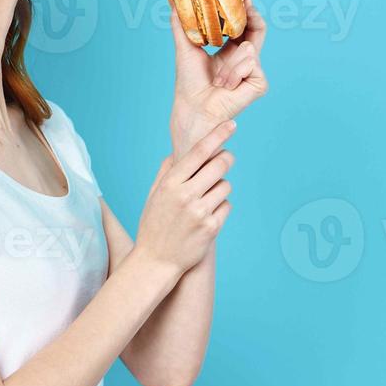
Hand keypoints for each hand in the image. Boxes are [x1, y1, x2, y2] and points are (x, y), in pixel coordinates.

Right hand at [135, 120, 235, 273]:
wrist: (156, 260)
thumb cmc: (153, 225)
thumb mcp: (153, 195)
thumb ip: (166, 172)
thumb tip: (178, 153)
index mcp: (169, 183)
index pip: (198, 152)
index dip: (217, 135)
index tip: (231, 125)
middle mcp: (185, 195)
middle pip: (219, 165)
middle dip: (225, 159)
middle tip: (225, 159)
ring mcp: (200, 212)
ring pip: (225, 186)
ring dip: (220, 187)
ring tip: (206, 197)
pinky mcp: (212, 228)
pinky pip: (226, 206)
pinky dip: (220, 207)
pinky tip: (207, 215)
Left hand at [169, 0, 267, 153]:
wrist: (192, 106)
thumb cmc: (189, 82)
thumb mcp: (186, 47)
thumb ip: (182, 25)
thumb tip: (175, 2)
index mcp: (229, 51)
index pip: (243, 26)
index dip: (243, 9)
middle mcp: (244, 60)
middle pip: (257, 29)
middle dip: (251, 13)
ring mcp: (253, 72)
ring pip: (249, 48)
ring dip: (229, 62)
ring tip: (217, 79)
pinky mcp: (259, 83)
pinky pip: (251, 64)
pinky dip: (234, 73)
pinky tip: (226, 86)